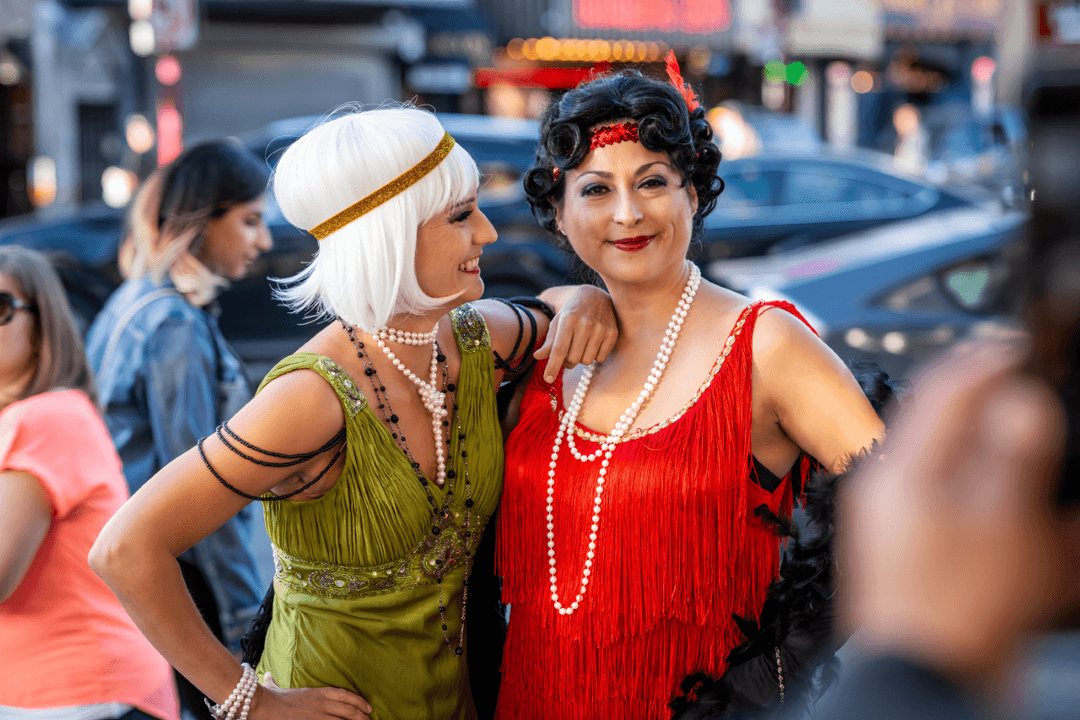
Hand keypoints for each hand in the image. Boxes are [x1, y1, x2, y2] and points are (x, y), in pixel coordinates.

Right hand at [250, 673, 372, 719]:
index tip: (367, 706)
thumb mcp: (276, 687)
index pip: (344, 695)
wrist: (263, 705)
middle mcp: (321, 703)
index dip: (358, 701)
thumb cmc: (269, 697)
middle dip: (361, 715)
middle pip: (348, 710)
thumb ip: (274, 682)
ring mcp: (317, 715)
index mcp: (317, 693)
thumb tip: (267, 675)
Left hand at [534, 286, 617, 382]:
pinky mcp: (612, 333)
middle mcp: (585, 324)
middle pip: (573, 359)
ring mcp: (600, 328)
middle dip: (567, 362)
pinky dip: (595, 356)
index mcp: (568, 320)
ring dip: (581, 359)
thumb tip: (537, 357)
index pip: (559, 349)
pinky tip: (593, 344)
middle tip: (567, 354)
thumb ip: (549, 341)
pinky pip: (601, 358)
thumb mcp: (557, 322)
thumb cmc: (572, 312)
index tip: (547, 379)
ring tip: (580, 347)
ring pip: (587, 361)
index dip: (552, 366)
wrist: (595, 296)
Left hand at [840, 342, 1066, 688]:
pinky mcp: (920, 561)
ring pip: (961, 472)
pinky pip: (964, 516)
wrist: (924, 687)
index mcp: (901, 470)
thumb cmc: (955, 611)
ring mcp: (904, 528)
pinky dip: (999, 511)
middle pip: (951, 428)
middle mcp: (893, 492)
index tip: (1023, 346)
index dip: (988, 360)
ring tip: (1039, 468)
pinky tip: (1031, 530)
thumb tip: (1021, 401)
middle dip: (998, 412)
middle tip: (1034, 403)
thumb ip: (1012, 455)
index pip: (943, 389)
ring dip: (1002, 461)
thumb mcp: (1001, 524)